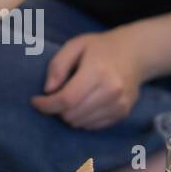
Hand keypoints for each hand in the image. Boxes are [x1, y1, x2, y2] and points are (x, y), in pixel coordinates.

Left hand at [30, 28, 144, 129]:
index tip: (35, 101)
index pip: (66, 100)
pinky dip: (83, 118)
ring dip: (70, 115)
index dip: (46, 105)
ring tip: (72, 98)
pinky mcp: (122, 113)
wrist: (135, 54)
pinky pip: (93, 126)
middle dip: (57, 109)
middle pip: (72, 115)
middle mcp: (111, 91)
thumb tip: (48, 90)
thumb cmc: (101, 48)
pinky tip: (85, 103)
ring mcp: (119, 104)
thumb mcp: (75, 45)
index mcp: (97, 72)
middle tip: (56, 96)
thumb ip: (58, 66)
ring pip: (80, 123)